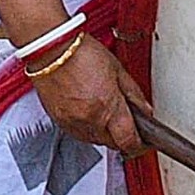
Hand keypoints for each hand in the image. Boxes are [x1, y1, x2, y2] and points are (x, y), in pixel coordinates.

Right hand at [31, 38, 142, 153]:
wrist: (50, 49)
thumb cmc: (80, 52)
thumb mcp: (117, 69)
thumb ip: (133, 94)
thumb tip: (144, 109)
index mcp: (108, 107)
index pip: (129, 140)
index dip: (139, 144)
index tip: (143, 140)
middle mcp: (90, 120)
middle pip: (113, 143)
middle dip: (121, 136)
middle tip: (125, 121)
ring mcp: (72, 123)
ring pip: (95, 140)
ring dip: (103, 132)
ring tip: (103, 111)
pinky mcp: (59, 121)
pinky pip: (78, 134)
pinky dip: (86, 127)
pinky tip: (87, 111)